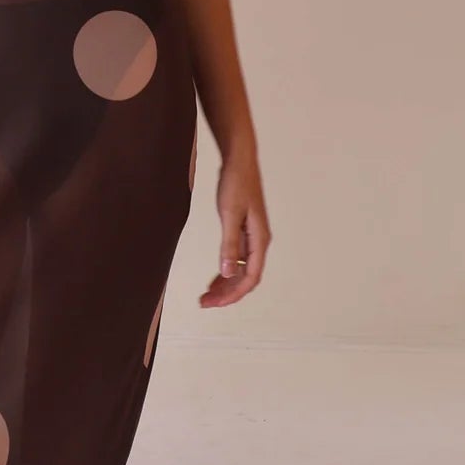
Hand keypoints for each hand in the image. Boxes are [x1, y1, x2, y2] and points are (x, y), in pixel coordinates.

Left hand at [200, 139, 269, 307]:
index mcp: (260, 240)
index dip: (233, 294)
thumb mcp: (229, 214)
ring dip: (226, 284)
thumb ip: (229, 244)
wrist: (239, 161)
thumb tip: (227, 272)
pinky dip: (226, 270)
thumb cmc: (236, 183)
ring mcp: (252, 238)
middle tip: (205, 303)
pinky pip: (237, 259)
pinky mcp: (244, 231)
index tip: (214, 303)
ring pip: (241, 270)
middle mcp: (259, 242)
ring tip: (207, 295)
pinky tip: (215, 277)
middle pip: (246, 278)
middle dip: (227, 293)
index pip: (250, 278)